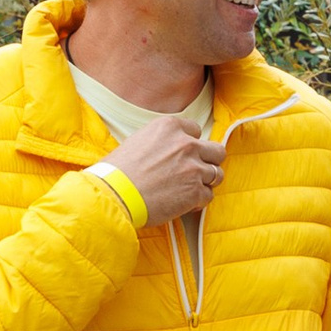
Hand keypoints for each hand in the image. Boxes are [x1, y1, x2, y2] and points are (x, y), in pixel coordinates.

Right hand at [105, 114, 224, 220]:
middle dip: (208, 161)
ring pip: (217, 174)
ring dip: (205, 182)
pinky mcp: (195, 191)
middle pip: (216, 151)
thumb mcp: (139, 141)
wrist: (113, 194)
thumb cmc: (117, 171)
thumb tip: (171, 150)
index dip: (190, 144)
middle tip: (195, 172)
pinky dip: (198, 201)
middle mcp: (186, 144)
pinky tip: (184, 204)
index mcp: (170, 127)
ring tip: (188, 189)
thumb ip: (162, 141)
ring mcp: (194, 168)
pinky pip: (208, 196)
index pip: (196, 131)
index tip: (182, 156)